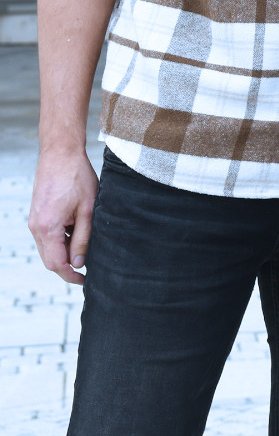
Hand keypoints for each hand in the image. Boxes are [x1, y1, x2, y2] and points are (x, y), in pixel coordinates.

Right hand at [28, 148, 96, 284]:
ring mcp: (34, 221)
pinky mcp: (37, 215)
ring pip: (47, 249)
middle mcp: (36, 227)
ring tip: (85, 252)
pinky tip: (76, 236)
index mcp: (48, 228)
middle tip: (88, 272)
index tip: (85, 281)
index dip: (71, 276)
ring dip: (64, 254)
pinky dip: (60, 242)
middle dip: (67, 268)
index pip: (57, 264)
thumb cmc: (77, 178)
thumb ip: (83, 238)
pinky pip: (46, 237)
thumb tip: (79, 263)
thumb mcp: (88, 210)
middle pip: (49, 260)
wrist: (60, 154)